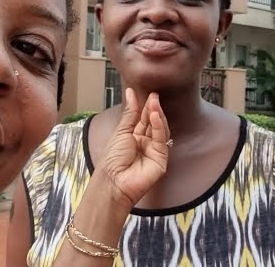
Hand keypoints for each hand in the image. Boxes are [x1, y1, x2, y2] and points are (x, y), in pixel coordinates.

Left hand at [96, 88, 170, 210]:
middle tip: (154, 96)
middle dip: (153, 109)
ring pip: (160, 130)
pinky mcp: (161, 158)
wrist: (113, 181)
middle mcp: (146, 143)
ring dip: (157, 116)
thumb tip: (130, 92)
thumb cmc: (112, 158)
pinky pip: (162, 140)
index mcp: (135, 137)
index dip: (146, 107)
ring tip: (154, 103)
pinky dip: (160, 127)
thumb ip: (130, 112)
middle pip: (153, 123)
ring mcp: (155, 151)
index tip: (150, 94)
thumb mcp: (121, 131)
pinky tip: (155, 116)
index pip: (144, 119)